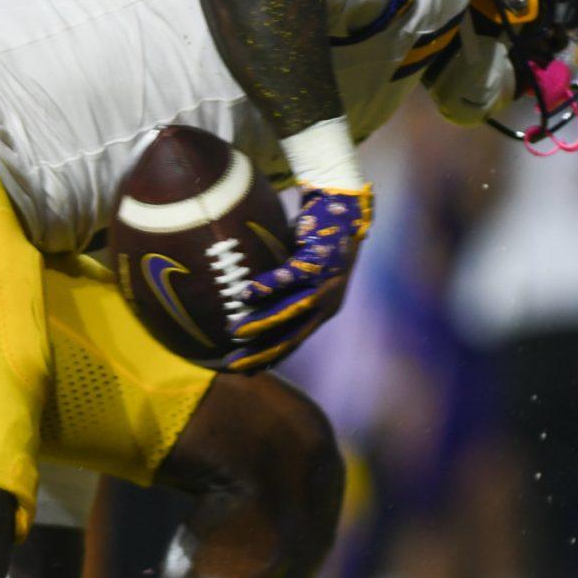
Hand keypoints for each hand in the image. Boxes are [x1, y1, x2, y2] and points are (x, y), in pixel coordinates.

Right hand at [223, 185, 371, 372]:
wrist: (341, 206)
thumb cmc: (314, 239)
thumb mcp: (298, 271)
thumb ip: (280, 290)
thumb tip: (245, 301)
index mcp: (323, 310)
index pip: (295, 342)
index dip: (271, 358)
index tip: (247, 371)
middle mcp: (327, 304)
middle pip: (292, 336)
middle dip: (262, 352)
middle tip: (235, 363)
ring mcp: (324, 284)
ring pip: (290, 312)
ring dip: (262, 324)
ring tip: (236, 332)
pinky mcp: (318, 261)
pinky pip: (288, 278)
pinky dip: (267, 288)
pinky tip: (246, 295)